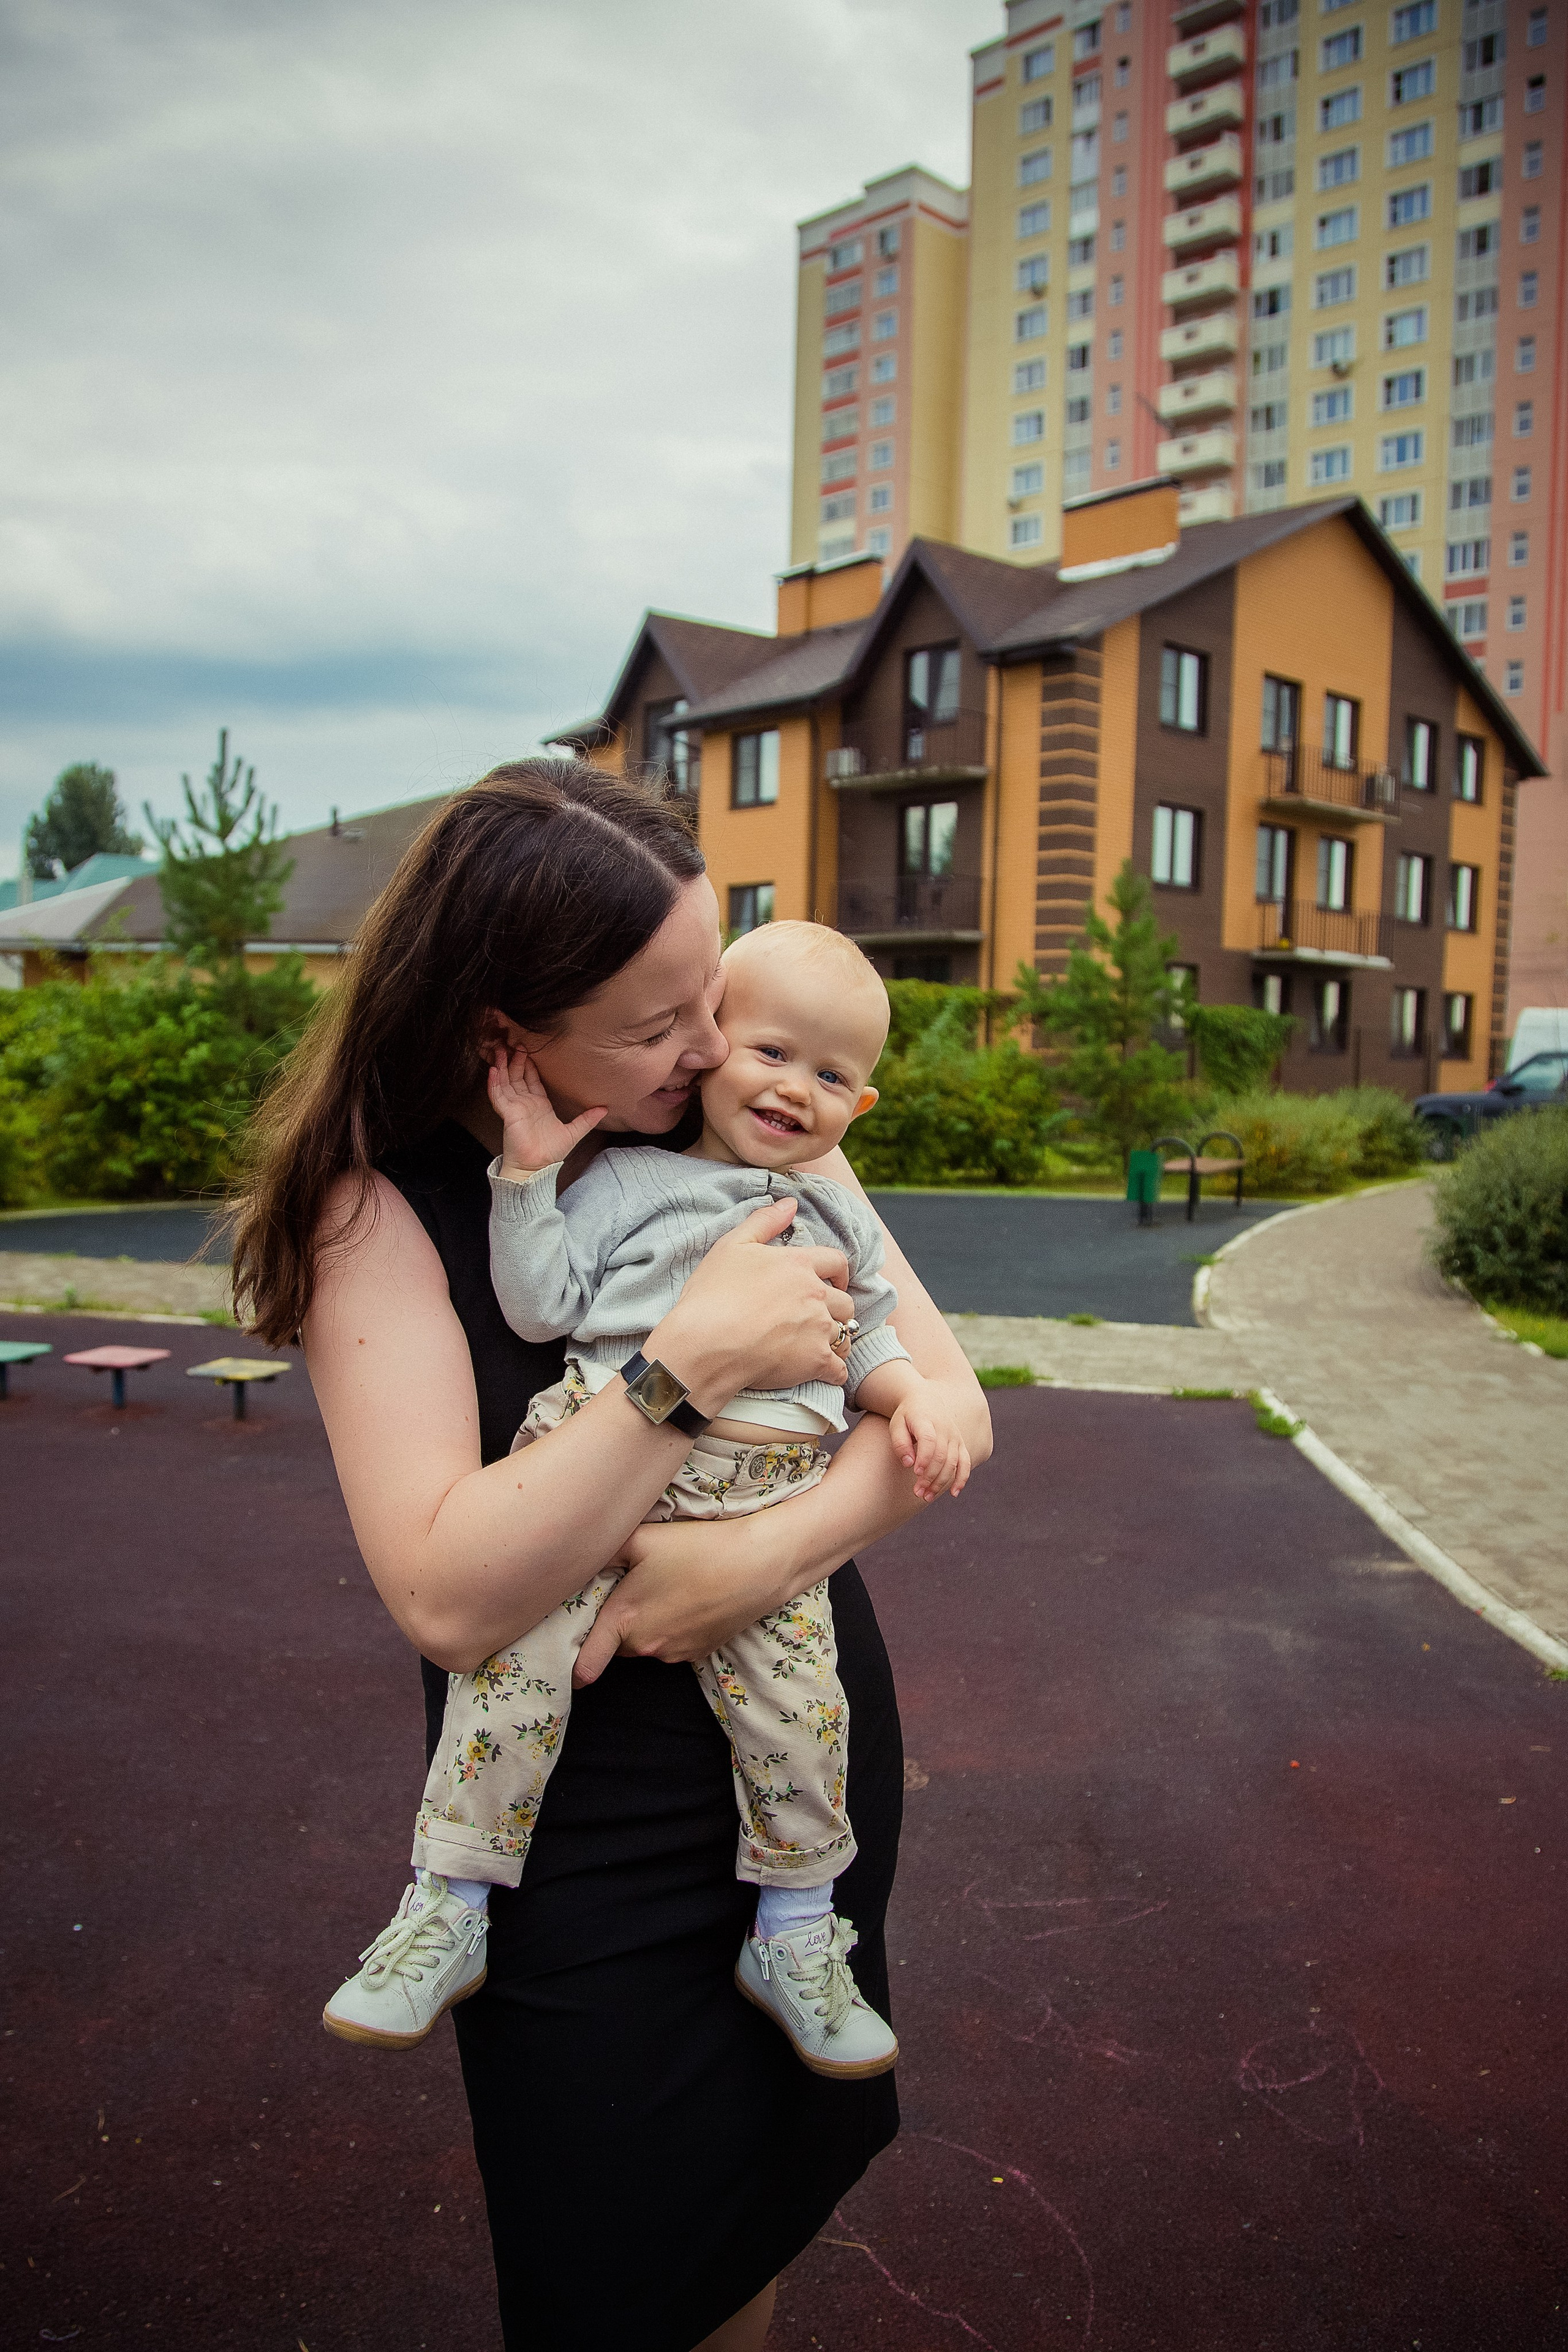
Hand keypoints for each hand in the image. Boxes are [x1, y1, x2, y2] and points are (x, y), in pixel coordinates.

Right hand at [487, 1043, 605, 1175]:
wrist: (537, 1168)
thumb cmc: (550, 1152)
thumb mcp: (573, 1132)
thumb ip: (587, 1119)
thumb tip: (605, 1109)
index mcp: (539, 1105)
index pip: (532, 1080)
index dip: (530, 1065)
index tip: (529, 1050)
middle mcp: (525, 1103)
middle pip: (517, 1076)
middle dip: (515, 1060)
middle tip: (515, 1042)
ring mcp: (514, 1108)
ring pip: (505, 1082)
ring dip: (502, 1066)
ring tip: (500, 1049)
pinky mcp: (508, 1114)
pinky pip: (498, 1095)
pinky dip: (495, 1082)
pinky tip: (493, 1070)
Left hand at [572, 1516, 785, 1685]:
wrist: (759, 1565)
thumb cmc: (698, 1547)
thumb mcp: (642, 1538)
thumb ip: (602, 1551)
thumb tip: (577, 1559)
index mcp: (624, 1620)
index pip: (585, 1663)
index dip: (572, 1664)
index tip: (566, 1664)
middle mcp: (647, 1646)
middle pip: (616, 1645)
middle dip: (616, 1625)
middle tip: (629, 1591)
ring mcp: (675, 1654)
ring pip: (645, 1644)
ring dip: (646, 1626)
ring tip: (667, 1589)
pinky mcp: (699, 1653)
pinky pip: (672, 1645)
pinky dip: (673, 1628)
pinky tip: (689, 1599)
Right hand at [649, 1195, 854, 1411]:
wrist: (706, 1343)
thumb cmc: (713, 1294)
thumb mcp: (731, 1245)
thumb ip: (764, 1221)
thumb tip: (791, 1203)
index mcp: (799, 1264)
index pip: (837, 1262)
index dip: (839, 1273)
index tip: (836, 1283)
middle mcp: (815, 1294)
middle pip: (845, 1302)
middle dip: (838, 1309)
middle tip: (823, 1318)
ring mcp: (818, 1328)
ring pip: (845, 1335)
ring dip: (837, 1340)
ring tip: (823, 1346)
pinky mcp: (815, 1361)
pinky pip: (839, 1369)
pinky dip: (834, 1372)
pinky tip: (823, 1373)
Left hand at [888, 1387, 972, 1502]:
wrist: (924, 1399)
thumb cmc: (906, 1415)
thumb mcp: (896, 1424)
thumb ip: (900, 1443)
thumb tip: (909, 1464)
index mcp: (926, 1420)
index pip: (929, 1440)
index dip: (924, 1458)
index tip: (916, 1473)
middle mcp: (945, 1428)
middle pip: (942, 1456)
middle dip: (930, 1477)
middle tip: (917, 1493)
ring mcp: (955, 1437)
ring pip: (953, 1462)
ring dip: (942, 1482)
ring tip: (927, 1496)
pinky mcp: (960, 1444)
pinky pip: (966, 1462)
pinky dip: (962, 1478)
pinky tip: (954, 1493)